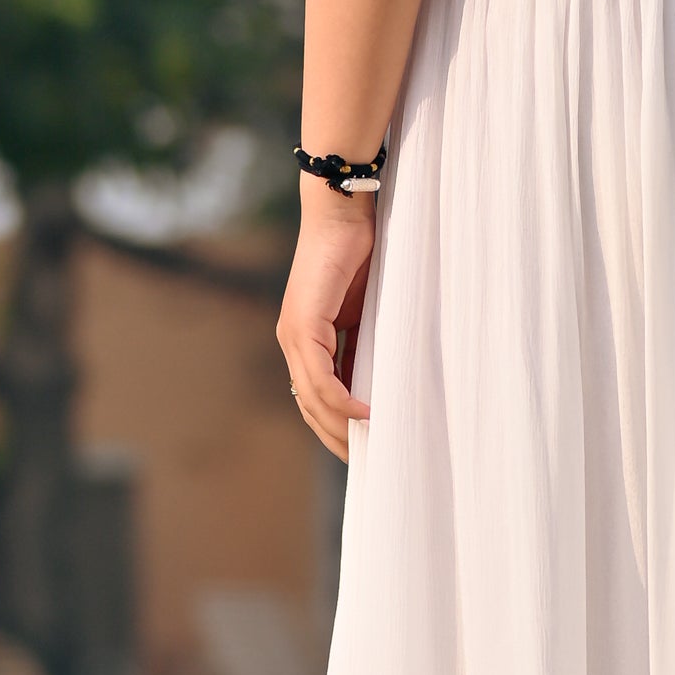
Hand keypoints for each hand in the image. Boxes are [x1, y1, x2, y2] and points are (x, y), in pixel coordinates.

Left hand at [276, 179, 375, 457]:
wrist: (343, 211)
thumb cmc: (361, 253)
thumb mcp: (366, 310)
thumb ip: (365, 342)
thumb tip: (381, 379)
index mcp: (306, 339)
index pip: (315, 397)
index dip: (335, 427)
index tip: (362, 449)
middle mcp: (293, 340)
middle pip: (310, 406)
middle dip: (336, 438)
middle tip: (366, 463)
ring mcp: (294, 333)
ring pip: (312, 397)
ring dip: (339, 426)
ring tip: (369, 447)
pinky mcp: (303, 323)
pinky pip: (320, 375)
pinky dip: (341, 399)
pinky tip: (364, 413)